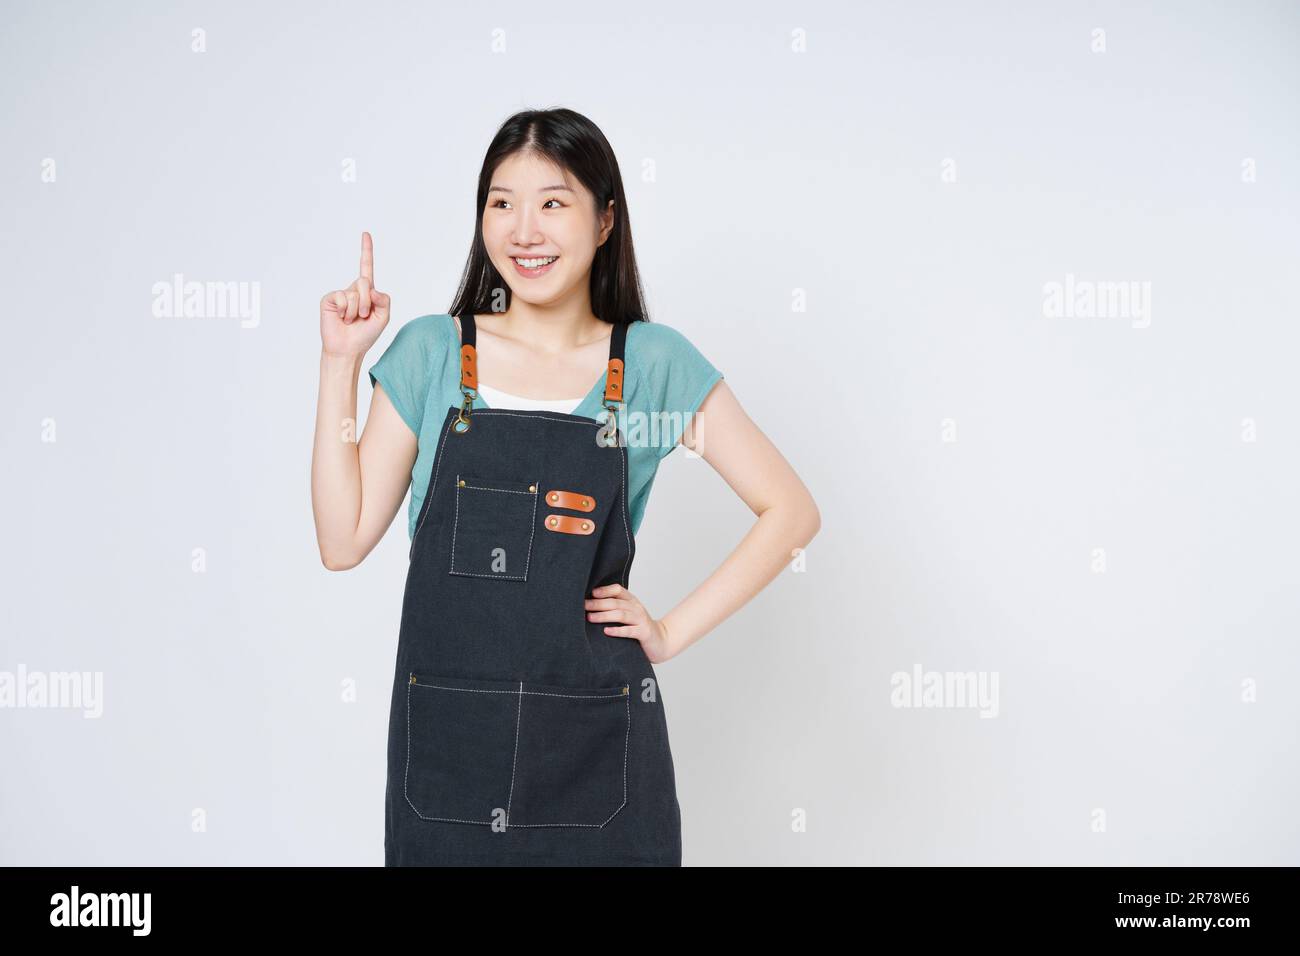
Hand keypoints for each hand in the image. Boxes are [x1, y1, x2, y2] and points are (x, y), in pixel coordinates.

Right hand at [320, 231, 390, 357]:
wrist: (348, 349)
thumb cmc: (365, 335)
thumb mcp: (383, 318)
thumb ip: (384, 300)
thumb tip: (372, 289)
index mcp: (367, 292)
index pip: (366, 267)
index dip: (366, 250)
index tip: (365, 234)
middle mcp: (353, 290)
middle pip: (365, 281)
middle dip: (367, 302)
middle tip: (363, 316)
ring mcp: (340, 294)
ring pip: (355, 292)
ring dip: (357, 310)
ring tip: (351, 320)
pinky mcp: (329, 299)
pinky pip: (342, 297)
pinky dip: (346, 311)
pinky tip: (342, 318)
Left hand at [585, 584, 675, 662]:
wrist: (662, 641)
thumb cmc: (640, 627)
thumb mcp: (629, 614)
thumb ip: (616, 608)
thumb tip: (591, 604)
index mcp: (632, 601)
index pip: (618, 590)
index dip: (605, 590)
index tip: (591, 594)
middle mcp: (636, 608)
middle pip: (616, 602)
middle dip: (598, 603)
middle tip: (584, 606)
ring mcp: (641, 620)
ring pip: (621, 615)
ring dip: (604, 615)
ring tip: (590, 617)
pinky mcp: (644, 633)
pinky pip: (629, 631)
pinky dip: (617, 630)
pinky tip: (606, 631)